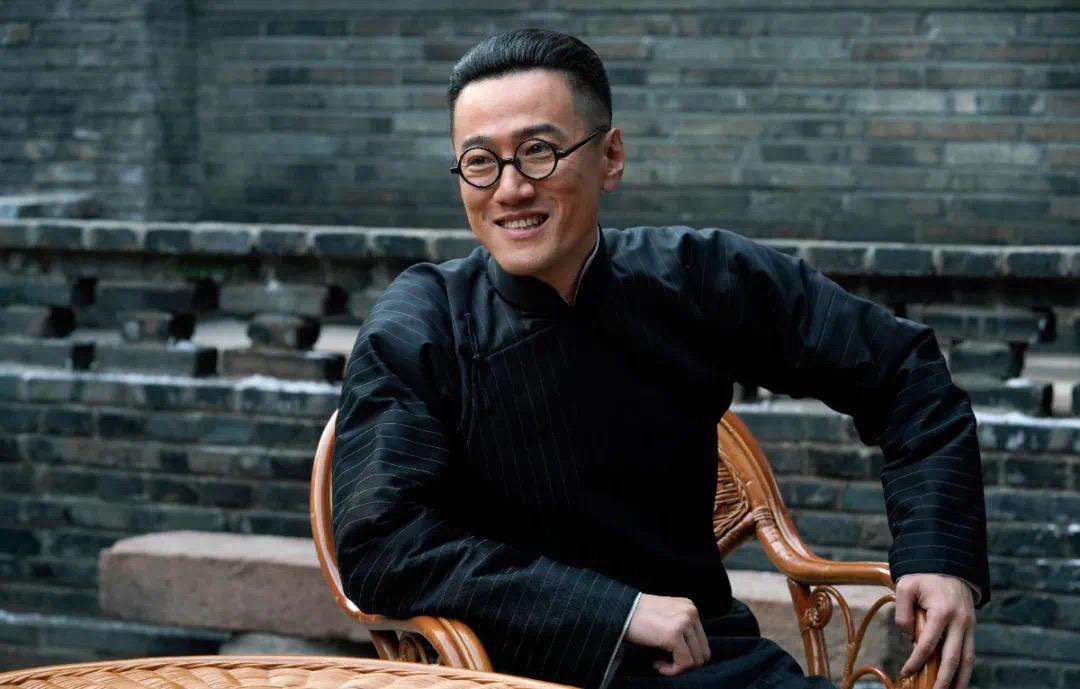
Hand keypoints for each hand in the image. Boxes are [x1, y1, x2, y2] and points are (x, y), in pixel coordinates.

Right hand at [625, 593, 709, 675]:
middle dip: (684, 663)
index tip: (667, 656)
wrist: (617, 611)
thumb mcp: (665, 617)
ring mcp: (684, 621)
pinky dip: (672, 670)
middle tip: (664, 662)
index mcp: (689, 607)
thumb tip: (691, 654)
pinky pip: (685, 663)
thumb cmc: (636, 617)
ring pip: (696, 660)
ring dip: (678, 667)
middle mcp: (691, 612)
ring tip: (659, 662)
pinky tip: (656, 664)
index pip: (702, 642)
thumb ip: (680, 629)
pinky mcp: (674, 633)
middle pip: (703, 652)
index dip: (687, 655)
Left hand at [895, 574, 975, 688]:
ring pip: (967, 660)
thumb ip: (903, 614)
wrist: (948, 563)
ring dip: (960, 680)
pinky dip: (965, 669)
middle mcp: (960, 622)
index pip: (929, 644)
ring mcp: (968, 626)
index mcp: (942, 611)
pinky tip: (958, 681)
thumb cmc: (924, 576)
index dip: (916, 661)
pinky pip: (970, 653)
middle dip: (943, 680)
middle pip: (953, 658)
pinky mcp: (971, 628)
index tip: (906, 672)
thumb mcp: (906, 587)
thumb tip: (909, 640)